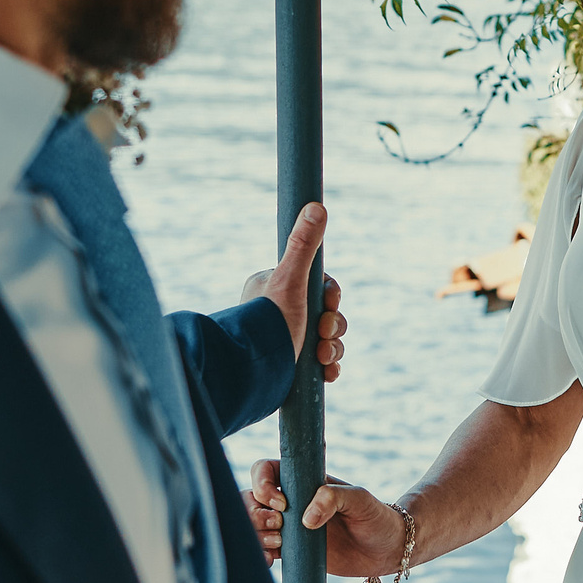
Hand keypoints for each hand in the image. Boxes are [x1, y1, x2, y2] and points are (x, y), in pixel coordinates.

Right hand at [242, 459, 408, 576]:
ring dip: (256, 534)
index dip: (262, 485)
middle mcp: (290, 501)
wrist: (386, 549)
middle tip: (280, 526)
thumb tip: (305, 519)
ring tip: (278, 544)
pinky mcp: (292, 550)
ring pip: (252, 525)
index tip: (282, 504)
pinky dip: (259, 553)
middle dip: (255, 514)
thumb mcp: (359, 499)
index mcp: (302, 480)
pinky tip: (270, 560)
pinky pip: (263, 549)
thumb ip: (332, 498)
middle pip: (249, 499)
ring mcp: (288, 526)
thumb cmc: (375, 516)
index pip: (264, 470)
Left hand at [245, 203, 345, 382]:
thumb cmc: (267, 325)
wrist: (250, 375)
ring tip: (323, 359)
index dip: (330, 297)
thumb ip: (303, 245)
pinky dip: (328, 368)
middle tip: (323, 335)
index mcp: (274, 289)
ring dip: (333, 350)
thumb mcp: (290, 281)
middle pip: (326, 314)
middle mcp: (278, 313)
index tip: (329, 305)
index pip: (317, 286)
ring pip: (326, 340)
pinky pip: (320, 365)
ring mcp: (285, 340)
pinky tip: (326, 373)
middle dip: (332, 328)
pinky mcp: (290, 366)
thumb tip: (317, 206)